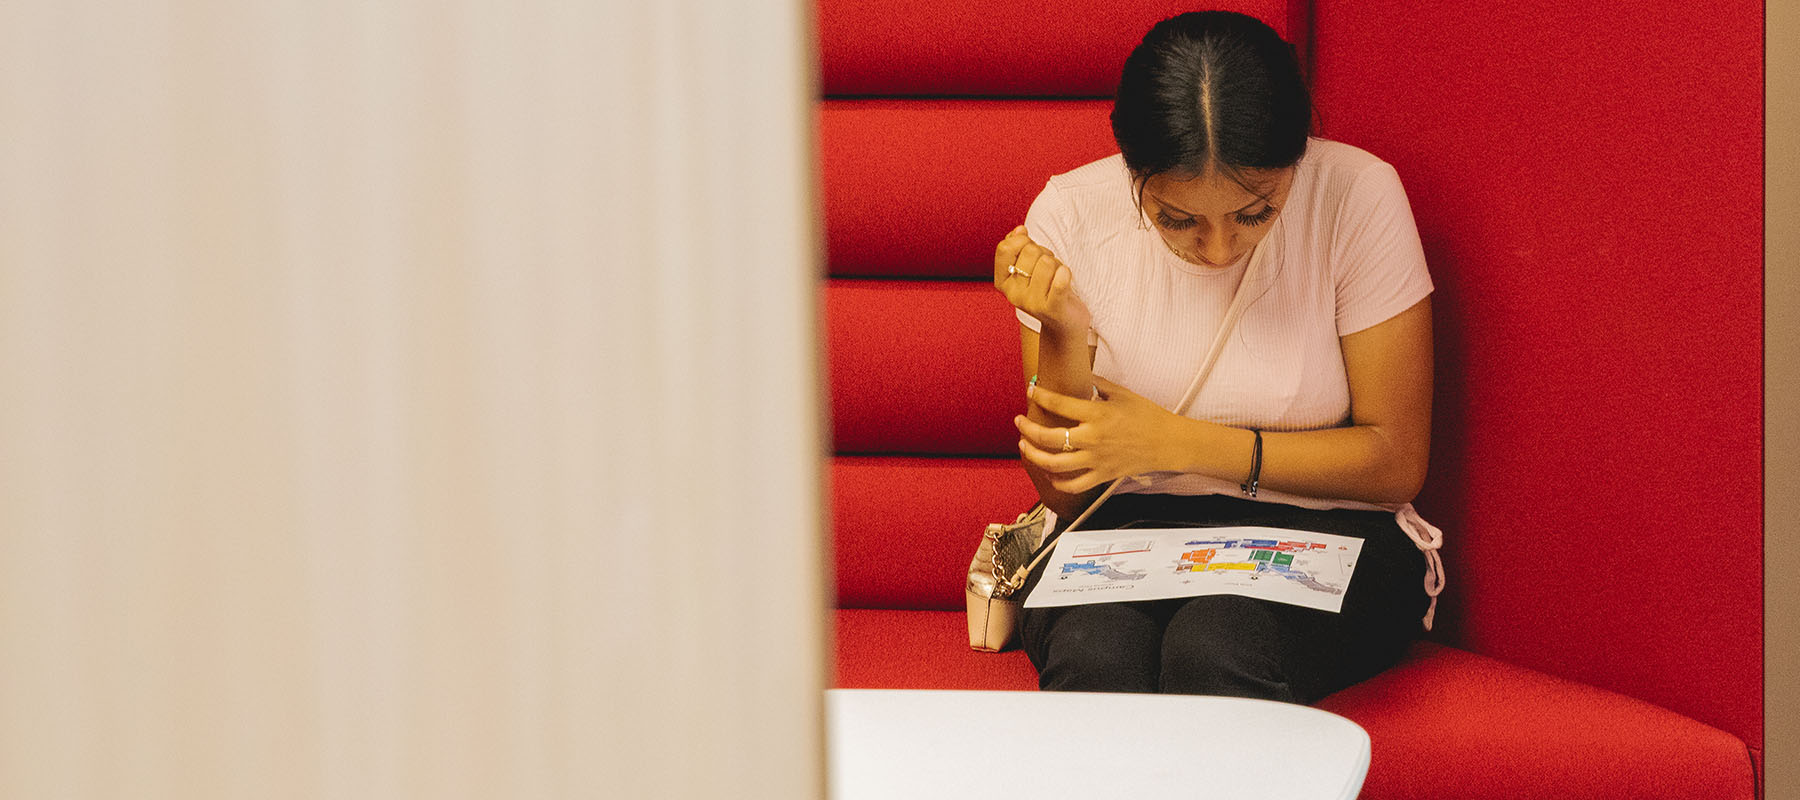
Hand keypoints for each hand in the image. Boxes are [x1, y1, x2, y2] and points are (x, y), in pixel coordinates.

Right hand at [993, 225, 1090, 334]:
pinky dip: (1066, 274)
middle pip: (1030, 251)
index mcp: (1002, 282)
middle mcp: (1013, 294)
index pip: (1004, 248)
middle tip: (1049, 269)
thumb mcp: (1028, 267)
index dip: (1022, 241)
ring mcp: (1032, 303)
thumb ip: (1018, 246)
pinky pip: (1060, 279)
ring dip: (1058, 265)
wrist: (1064, 322)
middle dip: (1044, 253)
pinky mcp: (1052, 309)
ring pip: (1047, 262)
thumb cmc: (1046, 288)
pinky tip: (1065, 280)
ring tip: (1057, 278)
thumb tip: (1019, 230)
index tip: (1031, 248)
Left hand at [1015, 376, 1179, 492]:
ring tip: (1025, 446)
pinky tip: (1049, 473)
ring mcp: (1096, 460)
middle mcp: (1093, 438)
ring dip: (1034, 455)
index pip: (1060, 404)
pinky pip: (1073, 485)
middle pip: (1048, 438)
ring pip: (1054, 464)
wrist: (1169, 443)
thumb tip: (1081, 375)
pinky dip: (1057, 482)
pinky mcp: (1101, 475)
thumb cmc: (1148, 416)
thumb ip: (1098, 384)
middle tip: (1019, 421)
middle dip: (1027, 429)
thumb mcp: (1123, 393)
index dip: (1040, 396)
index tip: (1032, 391)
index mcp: (1098, 414)